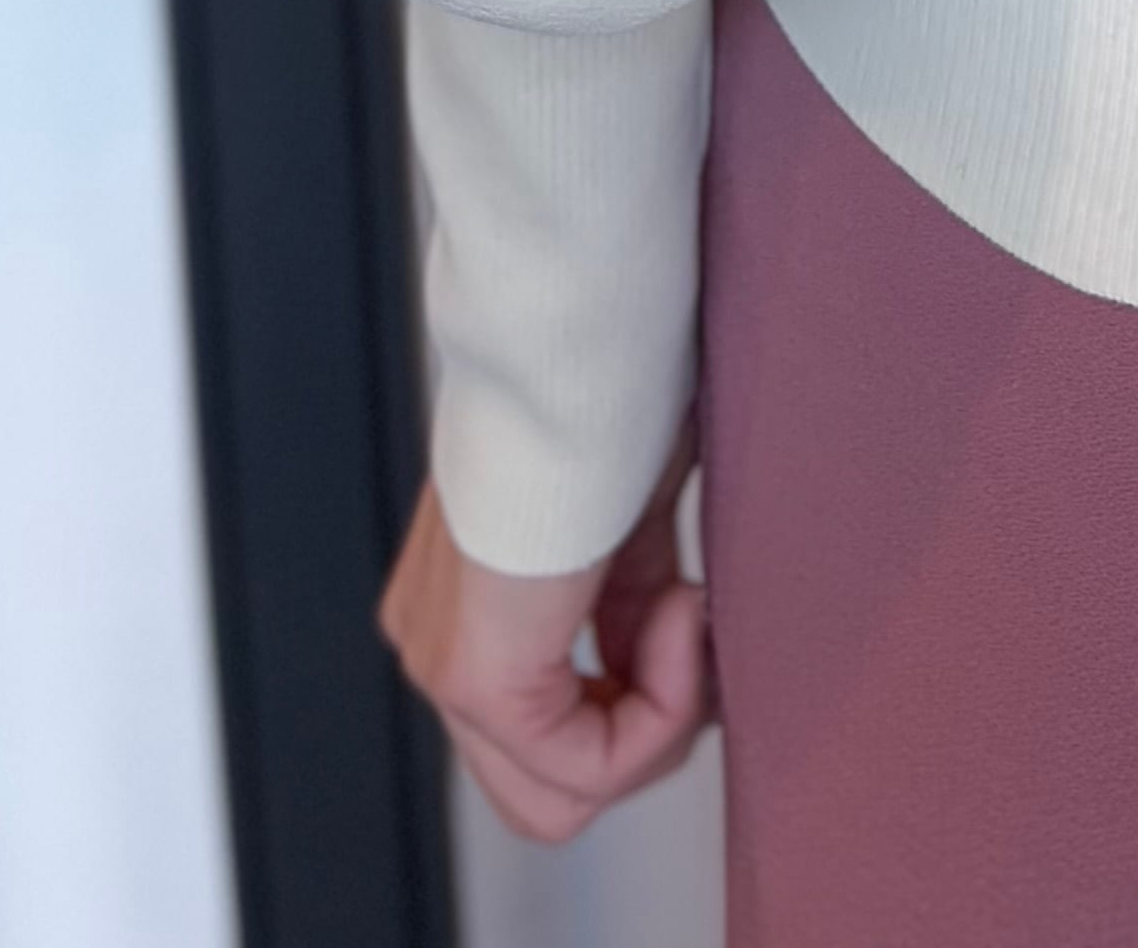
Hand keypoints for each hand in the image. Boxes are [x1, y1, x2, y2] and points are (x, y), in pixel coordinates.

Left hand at [379, 426, 713, 842]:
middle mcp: (437, 648)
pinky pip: (583, 770)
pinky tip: (680, 603)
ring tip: (686, 609)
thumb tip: (681, 660)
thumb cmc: (615, 391)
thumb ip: (633, 606)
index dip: (651, 700)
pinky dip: (660, 707)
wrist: (586, 335)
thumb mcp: (630, 529)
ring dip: (657, 725)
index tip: (699, 608)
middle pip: (549, 790)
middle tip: (697, 633)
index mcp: (467, 612)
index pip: (554, 735)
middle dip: (649, 733)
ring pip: (558, 802)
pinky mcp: (478, 676)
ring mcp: (444, 668)